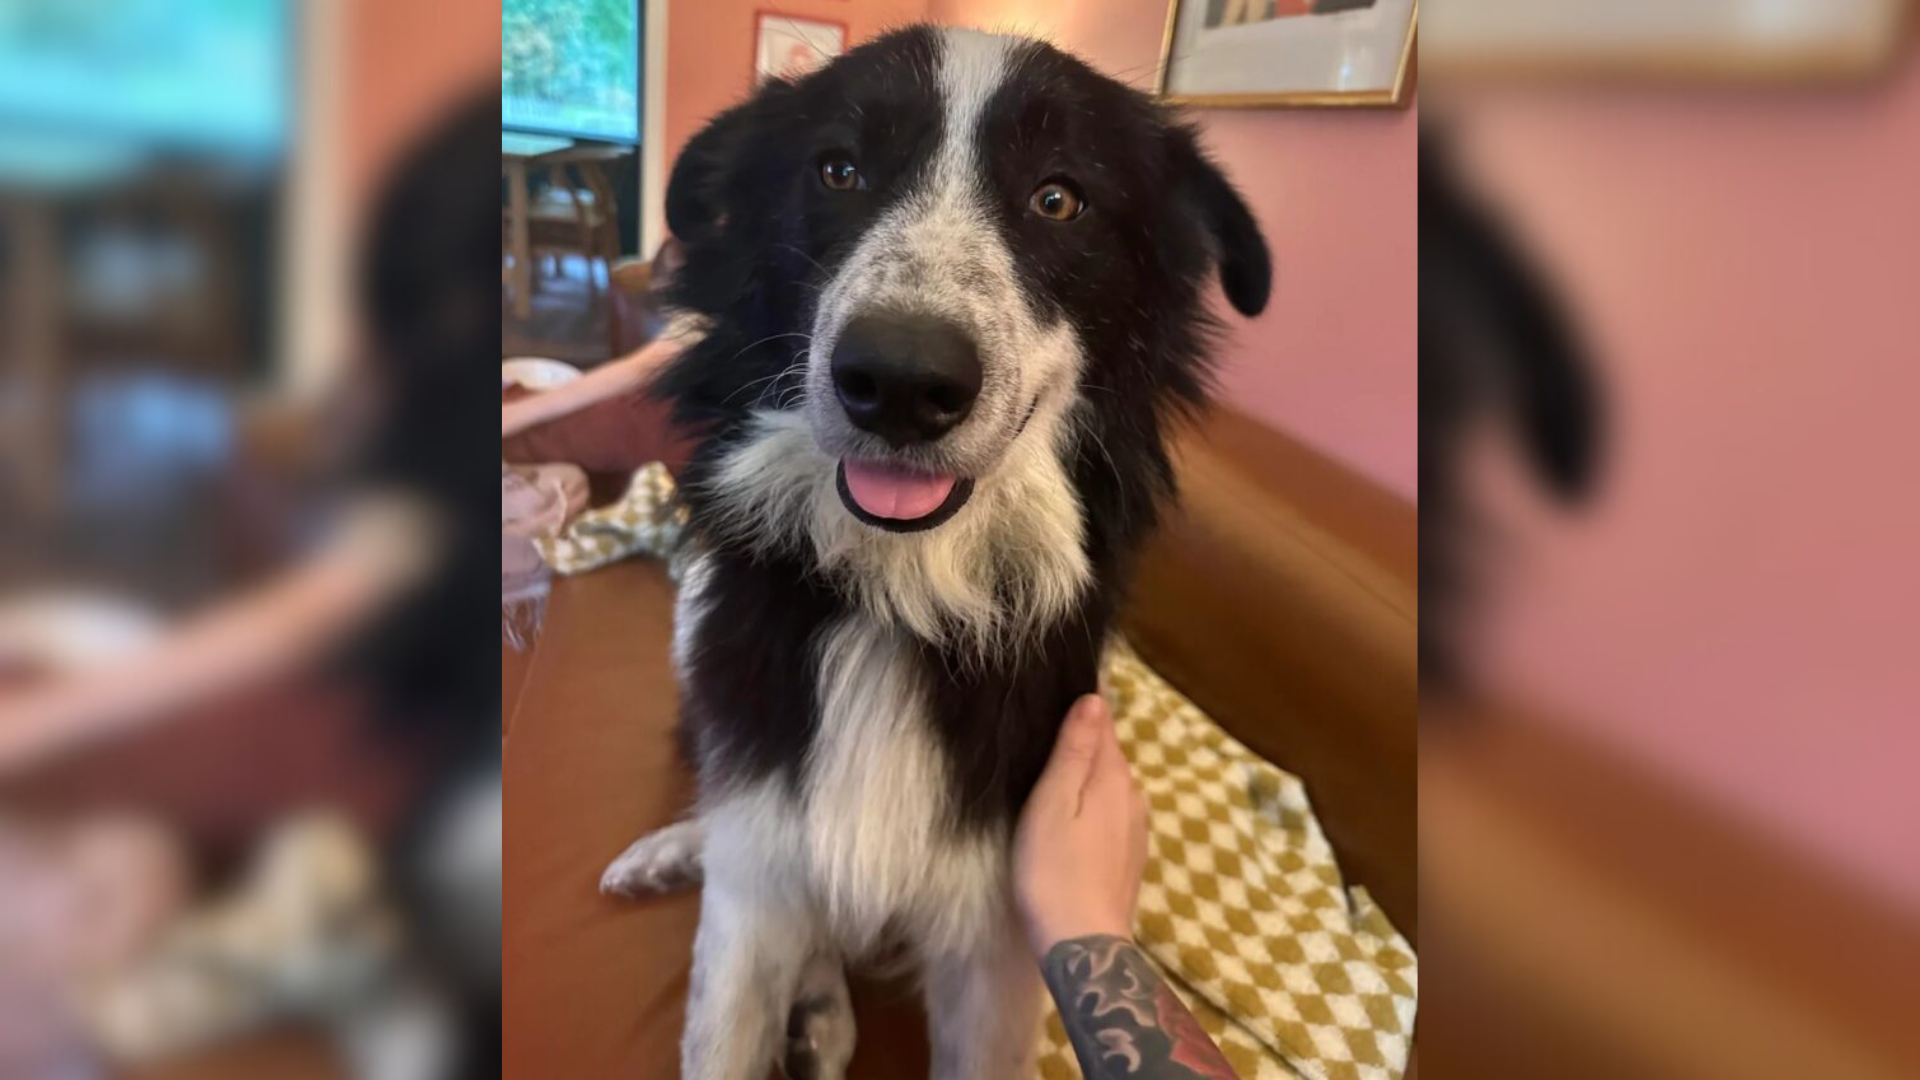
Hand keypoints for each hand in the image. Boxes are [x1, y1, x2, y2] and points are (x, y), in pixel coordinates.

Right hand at [1013, 693, 1148, 959]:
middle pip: (1109, 754)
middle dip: (1085, 741)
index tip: (1058, 693)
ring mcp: (1137, 829)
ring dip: (1089, 776)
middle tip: (1045, 733)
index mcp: (1114, 776)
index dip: (1083, 707)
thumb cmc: (1054, 870)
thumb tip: (1094, 698)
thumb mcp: (1051, 802)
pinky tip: (1074, 818)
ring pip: (1112, 786)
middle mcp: (1134, 796)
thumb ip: (1074, 750)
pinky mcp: (1131, 857)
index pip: (1104, 722)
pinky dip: (1095, 806)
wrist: (1083, 944)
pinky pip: (1113, 814)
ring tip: (1055, 775)